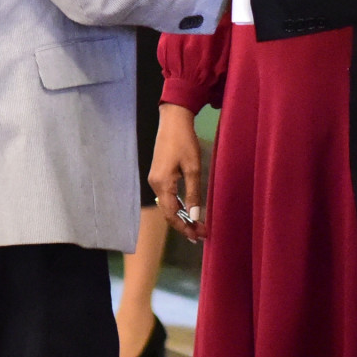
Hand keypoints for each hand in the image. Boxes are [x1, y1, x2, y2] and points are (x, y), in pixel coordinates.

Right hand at [149, 104, 206, 241]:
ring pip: (167, 205)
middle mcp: (155, 184)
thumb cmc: (184, 142)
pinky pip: (167, 196)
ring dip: (181, 216)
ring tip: (197, 226)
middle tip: (201, 234)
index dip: (185, 228)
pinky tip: (188, 210)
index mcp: (162, 184)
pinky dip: (177, 206)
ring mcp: (155, 179)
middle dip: (184, 225)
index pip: (172, 215)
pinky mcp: (158, 174)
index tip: (199, 236)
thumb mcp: (193, 168)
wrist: (173, 120)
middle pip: (168, 212)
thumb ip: (194, 193)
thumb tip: (195, 216)